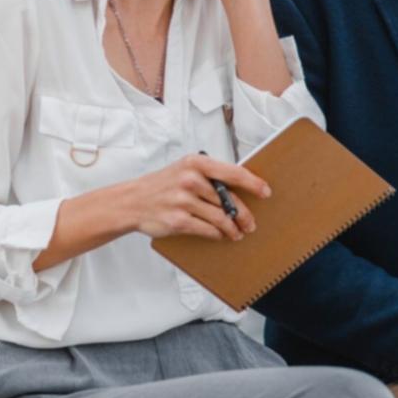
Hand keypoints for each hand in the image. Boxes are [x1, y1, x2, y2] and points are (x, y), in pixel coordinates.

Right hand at [124, 154, 270, 241]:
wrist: (132, 201)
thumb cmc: (162, 185)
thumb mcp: (184, 169)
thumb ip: (209, 175)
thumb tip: (239, 188)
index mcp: (195, 163)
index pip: (233, 172)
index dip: (253, 183)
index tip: (265, 191)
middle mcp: (190, 180)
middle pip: (229, 200)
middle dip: (243, 215)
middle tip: (250, 223)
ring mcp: (183, 201)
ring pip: (221, 218)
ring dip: (232, 229)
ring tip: (237, 233)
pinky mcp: (179, 221)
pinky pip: (208, 230)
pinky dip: (218, 234)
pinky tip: (220, 235)